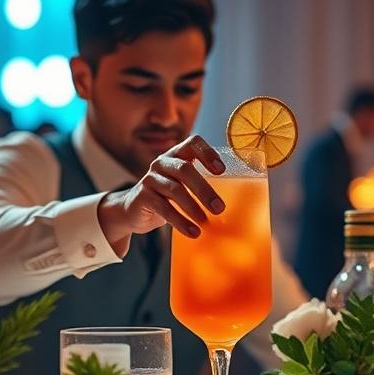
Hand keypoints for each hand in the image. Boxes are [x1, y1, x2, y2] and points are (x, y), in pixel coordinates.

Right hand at [98, 135, 225, 248]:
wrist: (134, 209)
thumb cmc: (167, 196)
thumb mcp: (183, 186)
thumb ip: (201, 186)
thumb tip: (239, 208)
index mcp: (177, 155)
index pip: (193, 143)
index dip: (208, 153)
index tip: (222, 171)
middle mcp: (162, 162)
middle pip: (185, 169)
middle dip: (204, 189)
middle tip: (220, 208)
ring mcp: (150, 178)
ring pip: (175, 190)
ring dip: (193, 208)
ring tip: (206, 222)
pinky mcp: (142, 196)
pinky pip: (163, 208)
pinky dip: (180, 221)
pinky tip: (193, 232)